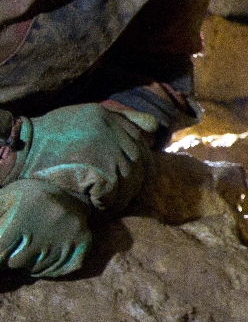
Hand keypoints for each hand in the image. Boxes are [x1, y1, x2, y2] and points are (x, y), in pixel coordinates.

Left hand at [0, 179, 91, 277]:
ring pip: (35, 268)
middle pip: (16, 262)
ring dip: (29, 262)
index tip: (1, 250)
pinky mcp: (81, 244)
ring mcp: (66, 236)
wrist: (69, 188)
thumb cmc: (27, 196)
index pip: (0, 252)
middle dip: (10, 258)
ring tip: (32, 245)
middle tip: (16, 245)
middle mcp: (47, 226)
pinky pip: (57, 269)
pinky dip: (48, 267)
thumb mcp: (4, 200)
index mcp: (24, 215)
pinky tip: (47, 252)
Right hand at [11, 103, 157, 211]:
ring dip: (122, 195)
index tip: (130, 174)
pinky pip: (113, 192)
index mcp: (107, 115)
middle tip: (121, 194)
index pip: (141, 137)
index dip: (139, 159)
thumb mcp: (85, 118)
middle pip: (138, 160)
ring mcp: (105, 149)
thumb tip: (155, 131)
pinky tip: (98, 206)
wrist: (18, 150)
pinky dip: (107, 202)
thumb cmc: (48, 138)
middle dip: (133, 179)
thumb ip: (121, 120)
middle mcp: (110, 129)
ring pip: (129, 178)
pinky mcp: (97, 170)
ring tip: (110, 203)